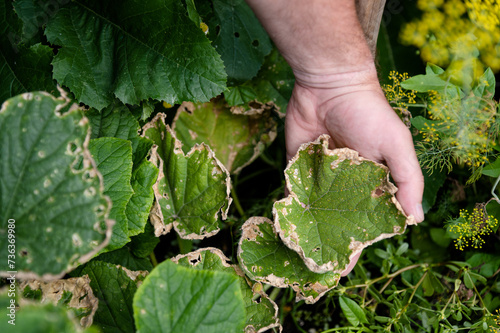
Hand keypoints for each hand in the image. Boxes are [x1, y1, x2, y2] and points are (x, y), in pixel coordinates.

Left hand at [285, 68, 424, 275]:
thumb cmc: (370, 114)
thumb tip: (415, 220)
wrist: (330, 84)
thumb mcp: (397, 146)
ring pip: (312, 210)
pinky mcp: (296, 165)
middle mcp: (344, 184)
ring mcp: (319, 176)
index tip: (345, 267)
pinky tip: (281, 228)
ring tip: (294, 257)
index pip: (365, 221)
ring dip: (305, 230)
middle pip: (335, 221)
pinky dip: (287, 208)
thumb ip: (407, 181)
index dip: (357, 244)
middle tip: (315, 269)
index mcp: (370, 183)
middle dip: (327, 243)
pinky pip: (291, 191)